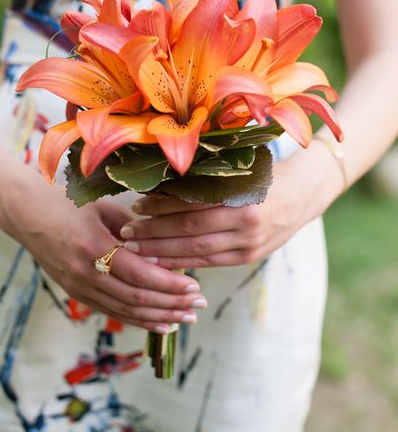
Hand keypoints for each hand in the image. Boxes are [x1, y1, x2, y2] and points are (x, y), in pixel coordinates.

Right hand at [0, 165, 206, 331]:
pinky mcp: (75, 293)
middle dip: (171, 305)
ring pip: (125, 311)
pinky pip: (111, 311)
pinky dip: (138, 319)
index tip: (195, 287)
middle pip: (136, 297)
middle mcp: (85, 272)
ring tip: (185, 319)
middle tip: (198, 306)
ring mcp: (78, 286)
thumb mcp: (103, 208)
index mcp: (94, 246)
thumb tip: (166, 251)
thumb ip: (134, 231)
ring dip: (158, 317)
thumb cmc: (68, 202)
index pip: (140, 274)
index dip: (170, 284)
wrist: (27, 213)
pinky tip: (159, 324)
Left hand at [120, 145, 338, 267]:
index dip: (161, 207)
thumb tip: (162, 180)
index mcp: (240, 195)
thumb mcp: (239, 169)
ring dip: (163, 251)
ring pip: (196, 251)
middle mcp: (245, 222)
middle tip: (126, 233)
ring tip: (137, 250)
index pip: (191, 204)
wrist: (304, 193)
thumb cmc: (264, 173)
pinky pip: (209, 262)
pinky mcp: (248, 257)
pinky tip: (162, 262)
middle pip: (189, 230)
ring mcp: (248, 243)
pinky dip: (183, 263)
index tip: (136, 206)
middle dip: (154, 233)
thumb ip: (207, 178)